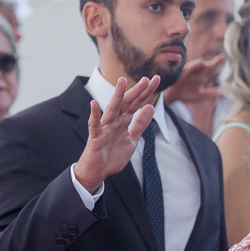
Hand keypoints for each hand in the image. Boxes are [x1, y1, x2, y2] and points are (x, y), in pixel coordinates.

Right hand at [72, 76, 158, 191]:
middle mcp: (115, 120)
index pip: (137, 103)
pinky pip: (94, 126)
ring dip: (117, 96)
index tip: (156, 80)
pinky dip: (94, 116)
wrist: (99, 171)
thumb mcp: (133, 139)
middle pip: (127, 103)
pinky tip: (94, 104)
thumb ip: (141, 124)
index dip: (146, 92)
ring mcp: (104, 128)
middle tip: (146, 79)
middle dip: (136, 91)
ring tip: (122, 81)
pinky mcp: (95, 138)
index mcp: (124, 120)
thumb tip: (150, 107)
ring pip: (112, 109)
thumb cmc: (114, 154)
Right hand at [161, 54, 225, 103]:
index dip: (217, 62)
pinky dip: (188, 68)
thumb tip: (226, 94)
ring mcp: (187, 72)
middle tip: (221, 57)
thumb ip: (212, 93)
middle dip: (212, 62)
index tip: (224, 56)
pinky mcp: (179, 74)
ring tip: (204, 63)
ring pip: (194, 66)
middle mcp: (195, 71)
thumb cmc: (186, 94)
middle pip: (204, 65)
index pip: (211, 68)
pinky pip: (183, 70)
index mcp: (201, 75)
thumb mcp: (201, 95)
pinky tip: (191, 68)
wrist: (173, 96)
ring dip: (198, 64)